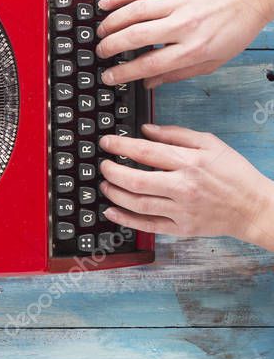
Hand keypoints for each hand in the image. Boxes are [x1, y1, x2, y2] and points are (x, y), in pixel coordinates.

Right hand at [96, 0, 273, 88]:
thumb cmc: (233, 29)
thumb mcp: (212, 62)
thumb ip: (177, 74)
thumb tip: (148, 83)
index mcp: (193, 48)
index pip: (149, 64)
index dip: (123, 72)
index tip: (109, 76)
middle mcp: (183, 25)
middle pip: (135, 37)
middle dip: (110, 47)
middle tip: (100, 52)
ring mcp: (177, 2)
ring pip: (133, 12)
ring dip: (111, 23)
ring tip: (100, 32)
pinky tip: (105, 5)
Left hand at [98, 124, 273, 249]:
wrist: (254, 208)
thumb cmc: (234, 174)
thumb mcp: (210, 144)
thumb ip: (176, 135)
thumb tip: (145, 130)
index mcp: (189, 163)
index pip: (146, 152)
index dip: (120, 146)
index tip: (106, 143)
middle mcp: (183, 187)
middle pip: (136, 181)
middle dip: (112, 172)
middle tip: (103, 165)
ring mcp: (181, 210)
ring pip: (138, 204)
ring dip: (114, 194)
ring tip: (105, 185)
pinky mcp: (181, 228)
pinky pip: (147, 226)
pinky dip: (125, 219)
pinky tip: (111, 211)